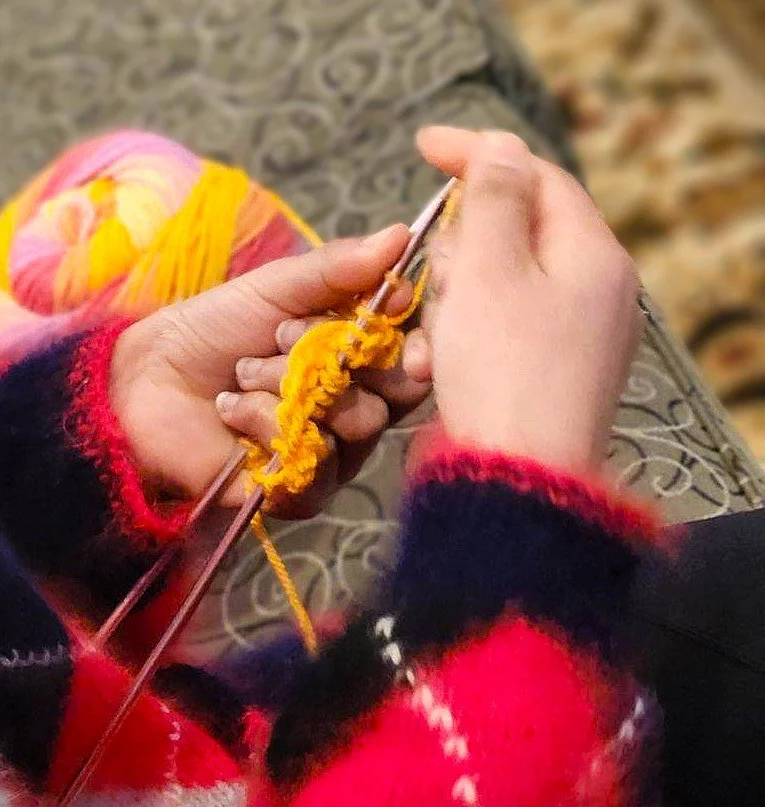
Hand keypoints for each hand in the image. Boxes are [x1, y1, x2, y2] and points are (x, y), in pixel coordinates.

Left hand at [112, 227, 430, 516]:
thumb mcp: (275, 289)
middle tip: (284, 337)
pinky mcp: (297, 491)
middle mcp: (353, 411)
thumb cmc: (213, 330)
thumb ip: (339, 269)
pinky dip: (266, 423)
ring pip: (355, 424)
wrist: (147, 379)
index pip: (414, 359)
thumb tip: (402, 234)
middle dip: (338, 356)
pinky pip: (314, 461)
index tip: (398, 311)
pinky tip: (230, 410)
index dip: (418, 341)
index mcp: (357, 363)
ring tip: (240, 372)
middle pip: (393, 396)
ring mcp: (328, 454)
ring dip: (289, 385)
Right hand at [404, 127, 642, 471]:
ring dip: (457, 297)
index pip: (535, 177)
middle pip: (516, 231)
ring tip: (437, 335)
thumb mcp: (489, 271)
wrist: (517, 482)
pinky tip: (440, 364)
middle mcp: (595, 291)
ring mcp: (576, 335)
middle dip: (464, 247)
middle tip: (436, 279)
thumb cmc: (501, 371)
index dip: (479, 152)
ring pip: (501, 283)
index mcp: (591, 254)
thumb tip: (502, 145)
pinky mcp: (551, 373)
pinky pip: (502, 328)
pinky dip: (466, 335)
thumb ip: (493, 199)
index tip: (422, 145)